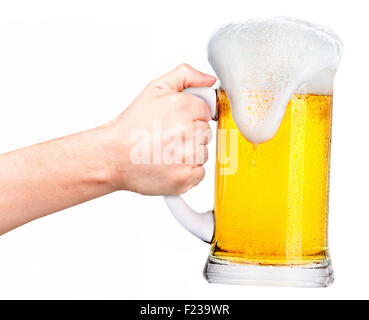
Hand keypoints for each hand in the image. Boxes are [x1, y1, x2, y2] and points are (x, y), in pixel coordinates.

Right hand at [104, 64, 215, 194]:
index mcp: (182, 107)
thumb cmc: (131, 126)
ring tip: (166, 152)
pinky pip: (200, 172)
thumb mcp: (155, 88)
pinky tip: (170, 166)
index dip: (191, 117)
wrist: (112, 156)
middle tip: (168, 137)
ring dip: (189, 154)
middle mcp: (187, 131)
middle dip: (190, 134)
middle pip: (206, 133)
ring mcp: (187, 156)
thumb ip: (184, 75)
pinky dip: (187, 171)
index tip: (176, 122)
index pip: (206, 112)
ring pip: (203, 153)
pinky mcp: (185, 177)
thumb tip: (209, 80)